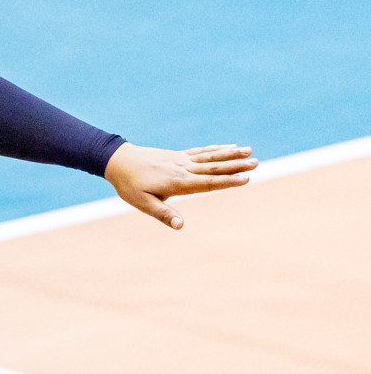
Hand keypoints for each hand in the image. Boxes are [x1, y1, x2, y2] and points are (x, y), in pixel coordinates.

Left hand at [102, 143, 254, 228]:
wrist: (117, 161)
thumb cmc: (129, 186)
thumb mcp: (143, 204)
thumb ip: (163, 214)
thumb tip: (181, 226)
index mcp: (178, 182)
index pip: (208, 183)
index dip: (228, 181)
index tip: (246, 178)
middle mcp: (183, 169)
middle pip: (214, 167)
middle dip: (236, 166)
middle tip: (257, 162)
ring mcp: (181, 160)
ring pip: (210, 157)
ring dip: (230, 154)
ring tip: (249, 151)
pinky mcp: (178, 155)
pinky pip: (201, 152)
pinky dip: (216, 149)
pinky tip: (229, 147)